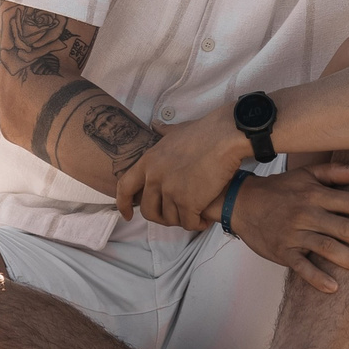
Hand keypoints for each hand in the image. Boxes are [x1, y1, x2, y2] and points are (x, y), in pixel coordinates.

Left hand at [110, 105, 245, 231]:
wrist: (225, 137)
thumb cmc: (204, 132)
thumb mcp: (176, 131)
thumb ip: (163, 133)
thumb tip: (155, 125)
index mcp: (148, 162)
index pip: (125, 187)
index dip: (124, 204)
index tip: (128, 214)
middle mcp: (155, 177)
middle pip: (148, 210)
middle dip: (161, 217)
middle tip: (176, 215)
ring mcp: (170, 191)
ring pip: (170, 219)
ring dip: (182, 220)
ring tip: (195, 213)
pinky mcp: (188, 201)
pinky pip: (188, 223)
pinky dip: (196, 223)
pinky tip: (204, 218)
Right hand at [215, 162, 348, 292]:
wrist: (241, 203)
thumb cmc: (279, 189)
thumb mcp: (305, 175)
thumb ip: (334, 172)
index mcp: (314, 194)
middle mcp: (306, 213)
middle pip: (344, 228)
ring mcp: (293, 234)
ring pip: (327, 248)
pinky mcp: (282, 252)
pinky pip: (301, 267)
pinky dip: (317, 278)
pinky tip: (333, 287)